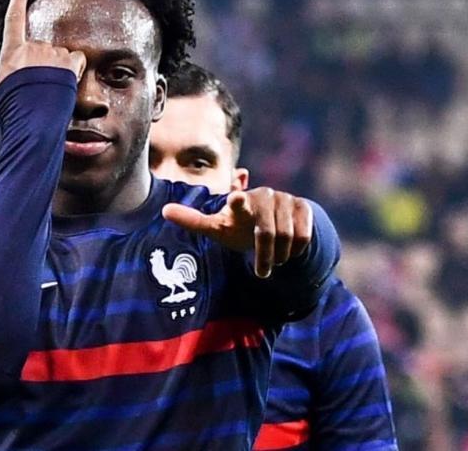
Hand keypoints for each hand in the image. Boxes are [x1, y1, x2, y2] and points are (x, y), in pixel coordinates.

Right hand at [0, 0, 86, 104]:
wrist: (33, 125)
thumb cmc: (9, 110)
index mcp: (12, 52)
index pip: (14, 18)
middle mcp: (33, 48)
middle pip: (41, 47)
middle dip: (42, 64)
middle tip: (37, 88)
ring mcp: (52, 55)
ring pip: (59, 54)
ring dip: (58, 67)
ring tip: (50, 90)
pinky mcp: (69, 63)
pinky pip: (77, 59)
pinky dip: (75, 68)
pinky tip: (67, 83)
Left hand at [162, 187, 312, 277]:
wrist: (272, 226)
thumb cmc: (238, 227)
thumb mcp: (216, 227)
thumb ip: (193, 220)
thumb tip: (163, 210)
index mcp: (239, 202)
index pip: (237, 201)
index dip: (237, 201)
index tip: (235, 198)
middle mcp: (264, 196)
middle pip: (267, 234)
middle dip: (265, 257)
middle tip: (261, 271)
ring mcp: (286, 199)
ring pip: (287, 237)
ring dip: (280, 256)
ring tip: (273, 258)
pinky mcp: (304, 207)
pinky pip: (303, 237)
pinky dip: (296, 250)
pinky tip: (288, 250)